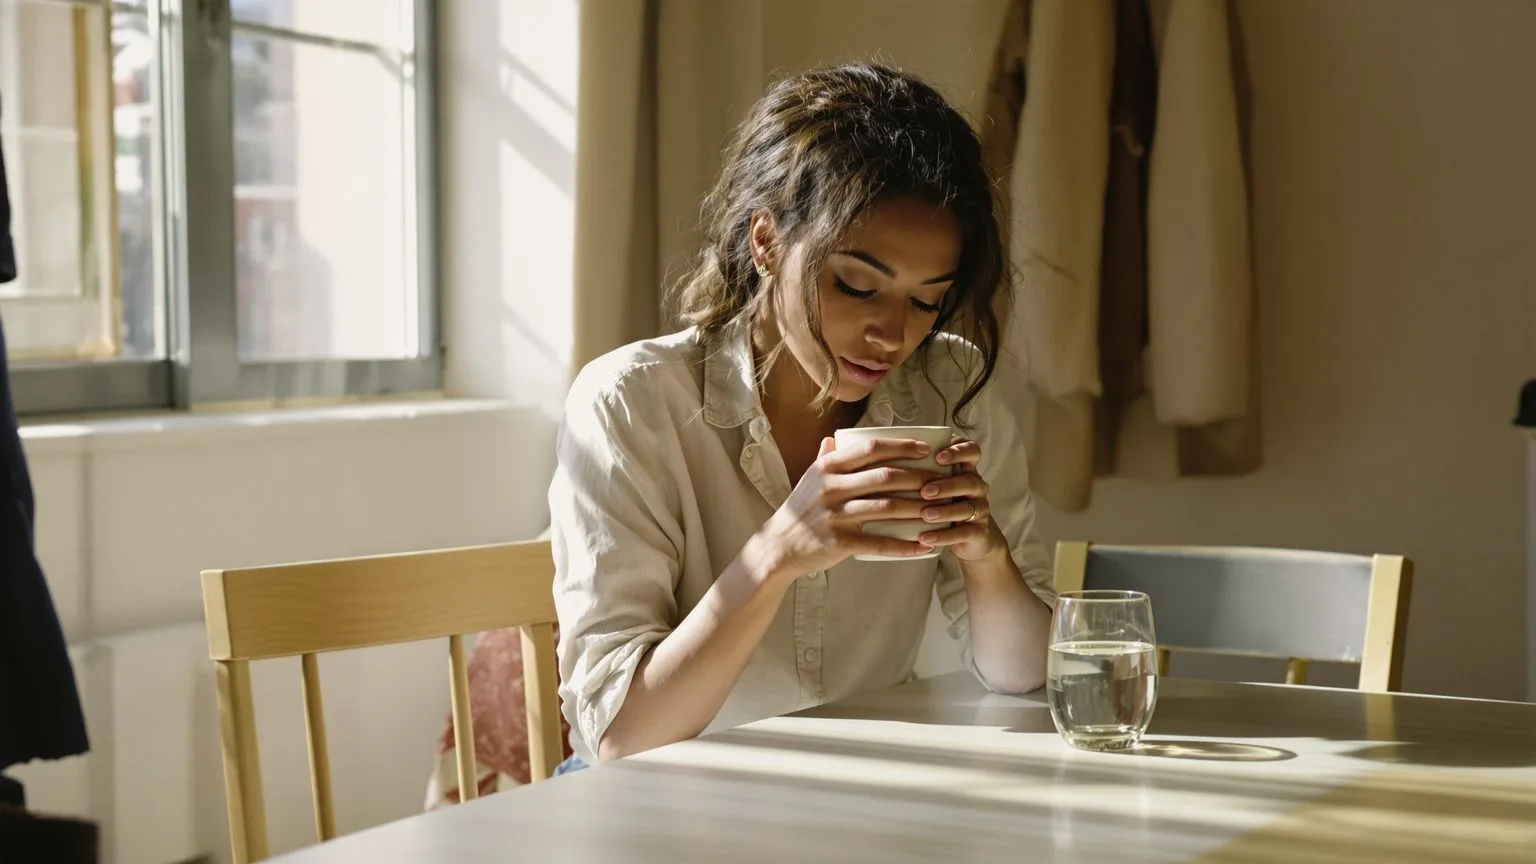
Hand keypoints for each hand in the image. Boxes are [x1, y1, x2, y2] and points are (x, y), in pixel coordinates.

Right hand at [752, 436, 945, 581]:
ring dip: (918, 508)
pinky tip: (924, 546)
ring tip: (940, 509)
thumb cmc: (801, 508)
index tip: (926, 450)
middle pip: (885, 477)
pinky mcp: (839, 543)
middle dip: (919, 477)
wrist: (779, 545)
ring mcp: (835, 516)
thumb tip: (835, 438)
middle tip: (941, 481)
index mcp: (828, 467)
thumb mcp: (809, 478)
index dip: (902, 447)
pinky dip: (905, 545)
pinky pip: (879, 543)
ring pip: (887, 508)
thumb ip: (825, 458)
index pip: (871, 449)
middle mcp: (830, 488)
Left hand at [914, 437, 1005, 562]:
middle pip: (970, 480)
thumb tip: (883, 453)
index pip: (971, 450)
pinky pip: (965, 533)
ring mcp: (980, 509)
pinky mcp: (979, 532)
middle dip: (946, 485)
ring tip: (925, 515)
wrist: (967, 538)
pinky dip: (944, 536)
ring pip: (968, 507)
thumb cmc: (942, 502)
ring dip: (945, 511)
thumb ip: (918, 468)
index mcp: (966, 468)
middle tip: (925, 491)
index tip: (938, 456)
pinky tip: (925, 538)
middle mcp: (977, 486)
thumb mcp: (934, 483)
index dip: (958, 451)